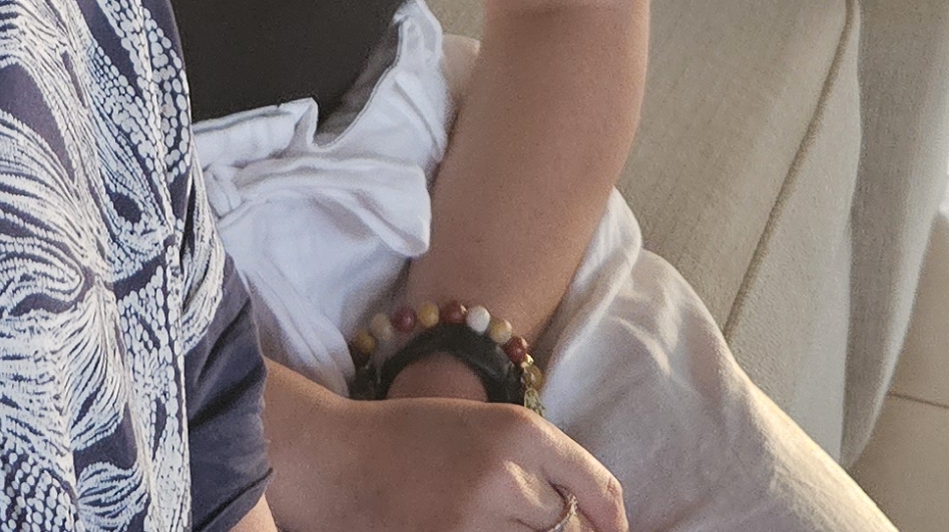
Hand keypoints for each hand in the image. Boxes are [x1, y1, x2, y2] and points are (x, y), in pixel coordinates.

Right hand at [272, 391, 625, 531]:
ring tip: (470, 508)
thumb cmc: (409, 438)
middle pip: (560, 522)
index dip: (612, 520)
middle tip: (497, 504)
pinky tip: (460, 521)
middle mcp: (507, 472)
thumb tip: (590, 515)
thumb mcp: (483, 427)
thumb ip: (536, 461)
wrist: (336, 460)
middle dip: (539, 521)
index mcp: (520, 429)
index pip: (596, 487)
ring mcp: (478, 517)